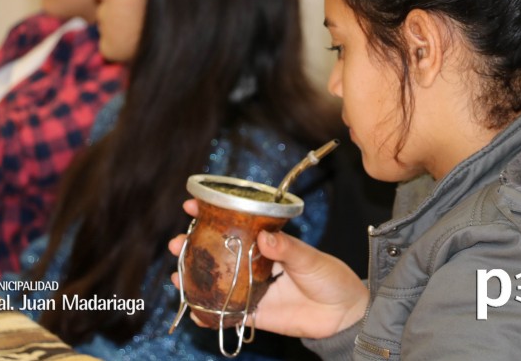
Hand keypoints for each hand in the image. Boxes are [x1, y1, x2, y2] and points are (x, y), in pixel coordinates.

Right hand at [168, 200, 368, 338]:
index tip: (192, 205)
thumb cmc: (331, 278)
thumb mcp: (311, 258)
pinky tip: (193, 309)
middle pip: (218, 253)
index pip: (235, 225)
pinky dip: (208, 313)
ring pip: (216, 281)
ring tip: (176, 274)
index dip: (212, 214)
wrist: (343, 315)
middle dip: (193, 247)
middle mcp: (254, 264)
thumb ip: (288, 249)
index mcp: (267, 243)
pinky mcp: (254, 313)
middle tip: (178, 242)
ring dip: (194, 278)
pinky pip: (226, 313)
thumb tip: (265, 237)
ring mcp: (252, 288)